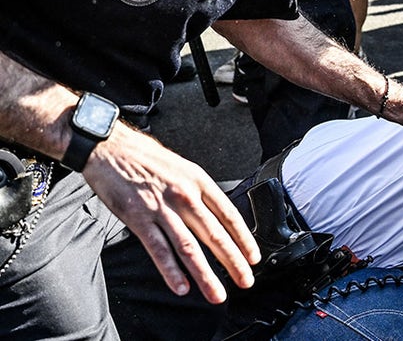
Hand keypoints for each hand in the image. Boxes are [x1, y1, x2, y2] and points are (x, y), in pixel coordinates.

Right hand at [84, 124, 259, 303]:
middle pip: (215, 234)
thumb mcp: (183, 168)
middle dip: (233, 262)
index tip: (253, 258)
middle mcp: (185, 195)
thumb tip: (217, 217)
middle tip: (245, 281)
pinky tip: (181, 287)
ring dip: (205, 275)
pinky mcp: (138, 217)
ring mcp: (162, 207)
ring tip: (216, 294)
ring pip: (189, 247)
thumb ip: (199, 193)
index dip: (244, 239)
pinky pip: (158, 249)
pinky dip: (171, 271)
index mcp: (200, 181)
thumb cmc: (147, 159)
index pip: (229, 215)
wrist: (110, 147)